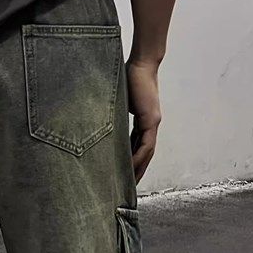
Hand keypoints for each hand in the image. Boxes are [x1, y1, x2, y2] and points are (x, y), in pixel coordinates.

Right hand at [126, 59, 161, 182]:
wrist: (141, 64)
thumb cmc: (128, 78)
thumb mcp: (117, 103)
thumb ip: (114, 117)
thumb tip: (100, 129)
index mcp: (143, 123)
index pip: (137, 148)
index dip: (131, 163)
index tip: (123, 176)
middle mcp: (150, 125)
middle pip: (144, 155)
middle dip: (136, 172)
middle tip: (128, 188)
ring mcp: (153, 123)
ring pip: (147, 153)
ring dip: (139, 169)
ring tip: (129, 183)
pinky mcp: (152, 120)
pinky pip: (146, 145)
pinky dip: (139, 157)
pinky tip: (131, 168)